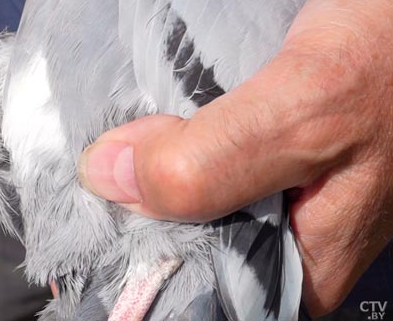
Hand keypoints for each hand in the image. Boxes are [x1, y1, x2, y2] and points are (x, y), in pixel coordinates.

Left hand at [78, 0, 392, 314]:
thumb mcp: (307, 106)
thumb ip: (215, 157)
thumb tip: (106, 178)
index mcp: (306, 262)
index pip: (202, 288)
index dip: (139, 260)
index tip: (88, 219)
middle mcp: (293, 239)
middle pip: (191, 244)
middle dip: (135, 212)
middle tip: (89, 173)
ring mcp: (283, 193)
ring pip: (195, 201)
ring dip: (150, 174)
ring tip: (106, 148)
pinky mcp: (275, 152)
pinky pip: (208, 161)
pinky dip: (173, 144)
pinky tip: (145, 126)